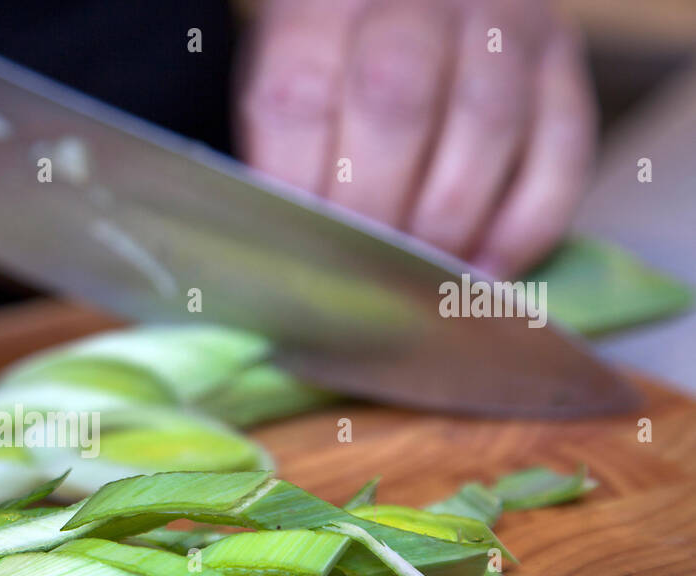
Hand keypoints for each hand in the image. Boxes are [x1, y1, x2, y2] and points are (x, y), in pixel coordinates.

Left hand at [235, 0, 596, 276]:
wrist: (411, 8)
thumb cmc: (335, 66)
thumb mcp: (285, 81)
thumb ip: (284, 154)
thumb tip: (297, 255)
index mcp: (321, 3)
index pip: (299, 97)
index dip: (299, 189)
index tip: (302, 252)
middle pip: (395, 102)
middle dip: (375, 207)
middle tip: (363, 271)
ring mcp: (501, 19)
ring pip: (485, 125)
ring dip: (449, 222)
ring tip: (420, 277)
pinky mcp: (561, 58)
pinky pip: (562, 150)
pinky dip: (524, 227)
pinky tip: (485, 270)